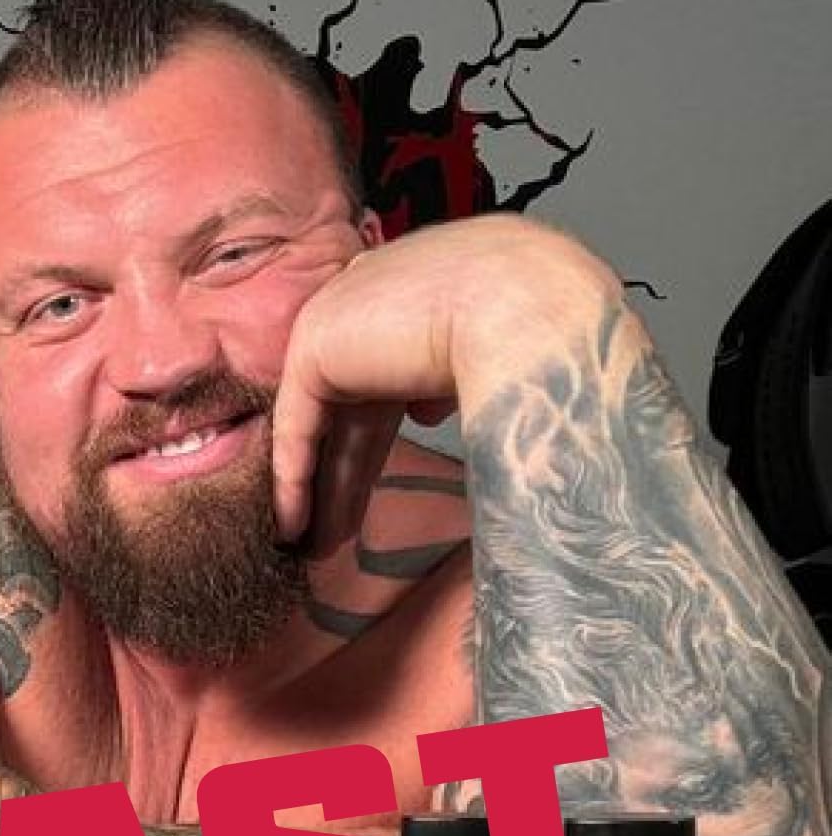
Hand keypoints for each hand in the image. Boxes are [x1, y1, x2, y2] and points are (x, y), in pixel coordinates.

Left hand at [269, 214, 621, 549]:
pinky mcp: (314, 346)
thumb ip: (446, 383)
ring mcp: (340, 315)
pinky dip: (294, 479)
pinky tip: (294, 524)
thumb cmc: (542, 330)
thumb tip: (426, 409)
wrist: (527, 308)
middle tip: (338, 532)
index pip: (389, 379)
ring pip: (323, 423)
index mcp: (424, 290)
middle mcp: (376, 296)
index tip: (380, 494)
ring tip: (316, 545)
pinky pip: (297, 427)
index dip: (381, 441)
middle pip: (354, 408)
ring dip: (321, 488)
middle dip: (348, 474)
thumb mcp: (493, 358)